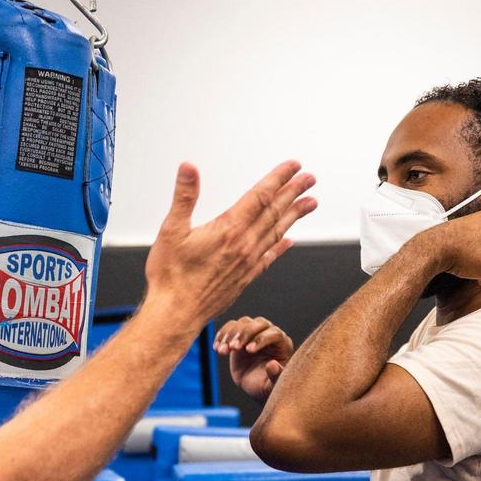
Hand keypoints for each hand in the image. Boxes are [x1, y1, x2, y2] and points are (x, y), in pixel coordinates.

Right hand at [144, 161, 316, 324]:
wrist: (175, 314)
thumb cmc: (170, 275)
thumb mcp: (171, 229)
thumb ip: (184, 196)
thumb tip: (189, 167)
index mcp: (229, 229)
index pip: (260, 196)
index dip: (279, 178)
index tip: (294, 166)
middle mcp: (244, 245)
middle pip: (275, 212)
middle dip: (294, 192)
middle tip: (310, 178)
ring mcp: (248, 262)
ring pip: (277, 232)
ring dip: (294, 215)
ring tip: (311, 203)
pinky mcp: (246, 278)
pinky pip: (269, 257)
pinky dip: (281, 246)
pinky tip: (289, 240)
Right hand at [213, 316, 293, 401]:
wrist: (257, 387)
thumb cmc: (268, 386)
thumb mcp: (273, 385)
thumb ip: (276, 376)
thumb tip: (272, 365)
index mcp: (282, 344)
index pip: (274, 334)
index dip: (261, 339)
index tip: (248, 351)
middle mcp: (269, 334)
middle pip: (258, 324)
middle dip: (244, 334)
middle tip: (233, 348)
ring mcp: (254, 333)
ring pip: (243, 323)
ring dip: (230, 335)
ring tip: (222, 351)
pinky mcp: (239, 335)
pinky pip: (230, 328)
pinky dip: (221, 336)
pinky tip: (217, 348)